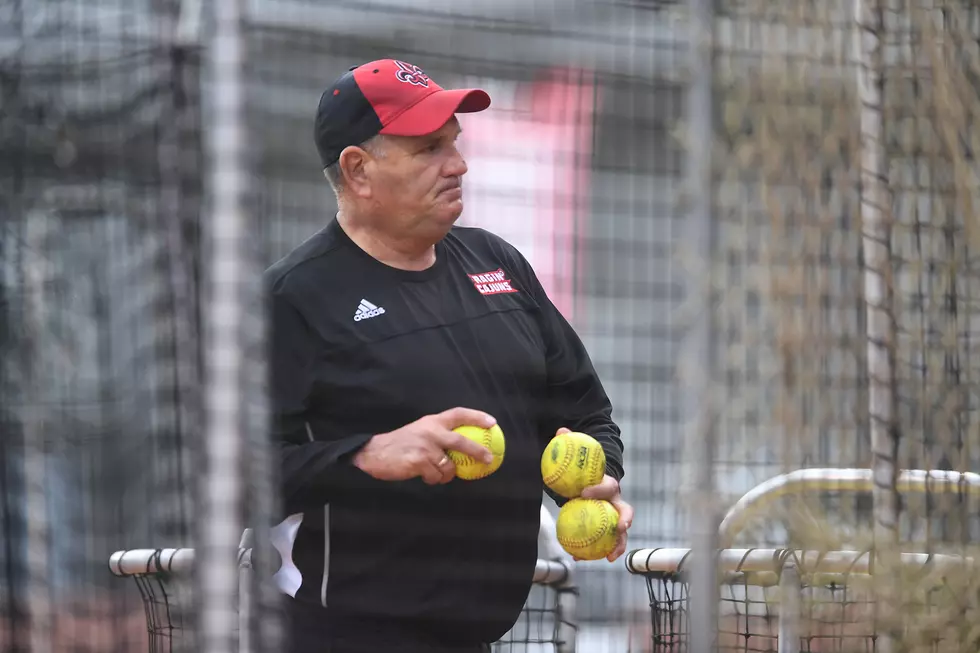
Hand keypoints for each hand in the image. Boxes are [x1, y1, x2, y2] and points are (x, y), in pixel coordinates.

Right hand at [353, 408, 496, 484]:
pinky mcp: (419, 462)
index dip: (477, 417)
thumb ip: (438, 436)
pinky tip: (424, 476)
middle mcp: (430, 431)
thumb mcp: (419, 431)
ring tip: (436, 473)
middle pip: (462, 441)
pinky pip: (436, 476)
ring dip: (446, 474)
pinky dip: (433, 479)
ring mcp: (425, 447)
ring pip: (449, 466)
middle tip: (488, 459)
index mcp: (432, 421)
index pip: (458, 414)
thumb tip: (461, 448)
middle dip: (478, 451)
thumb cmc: (399, 444)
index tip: (492, 423)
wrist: (373, 452)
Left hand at [553, 426, 632, 562]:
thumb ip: (570, 442)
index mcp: (609, 483)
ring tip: (609, 557)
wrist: (592, 479)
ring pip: (620, 532)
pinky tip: (580, 559)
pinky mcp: (605, 526)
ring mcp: (612, 515)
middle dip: (625, 519)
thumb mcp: (576, 455)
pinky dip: (596, 550)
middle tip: (620, 528)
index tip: (583, 493)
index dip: (599, 489)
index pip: (609, 485)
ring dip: (618, 544)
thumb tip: (562, 430)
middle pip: (625, 511)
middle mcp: (615, 501)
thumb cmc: (583, 468)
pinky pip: (603, 540)